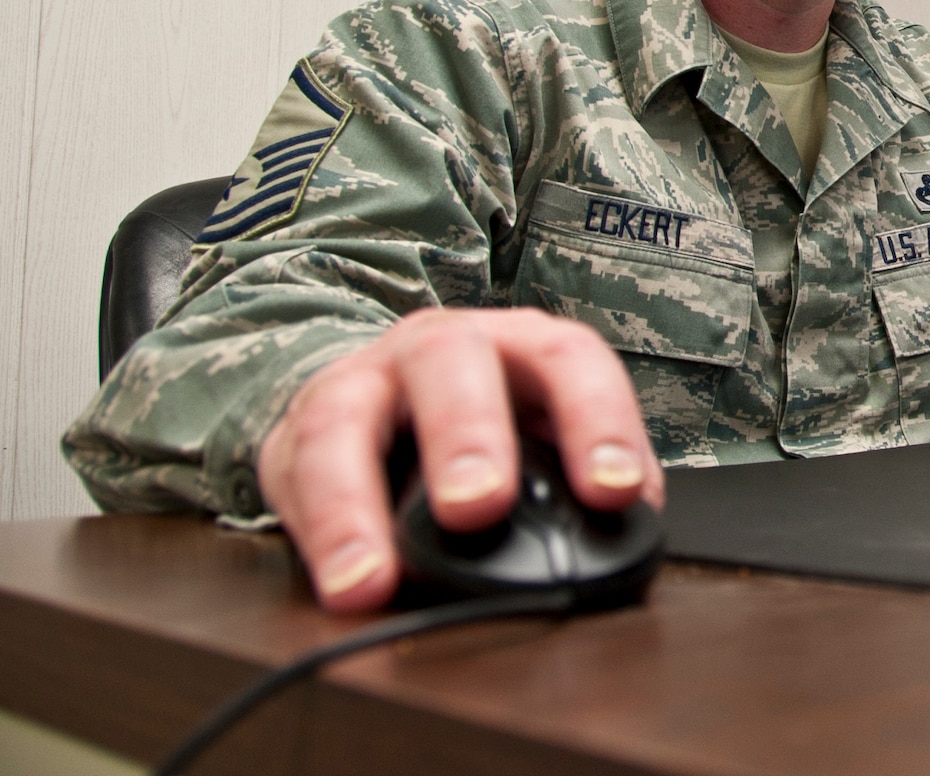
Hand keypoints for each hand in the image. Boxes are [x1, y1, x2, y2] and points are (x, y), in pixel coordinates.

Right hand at [256, 307, 662, 612]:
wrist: (384, 400)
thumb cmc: (486, 424)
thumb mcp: (546, 436)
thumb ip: (584, 479)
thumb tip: (632, 530)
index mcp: (521, 345)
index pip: (570, 360)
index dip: (597, 421)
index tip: (614, 491)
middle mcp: (441, 346)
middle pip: (451, 362)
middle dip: (466, 434)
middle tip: (480, 507)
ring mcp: (362, 379)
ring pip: (347, 414)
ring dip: (358, 501)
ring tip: (375, 576)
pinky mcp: (299, 429)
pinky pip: (296, 473)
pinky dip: (319, 535)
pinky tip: (344, 584)